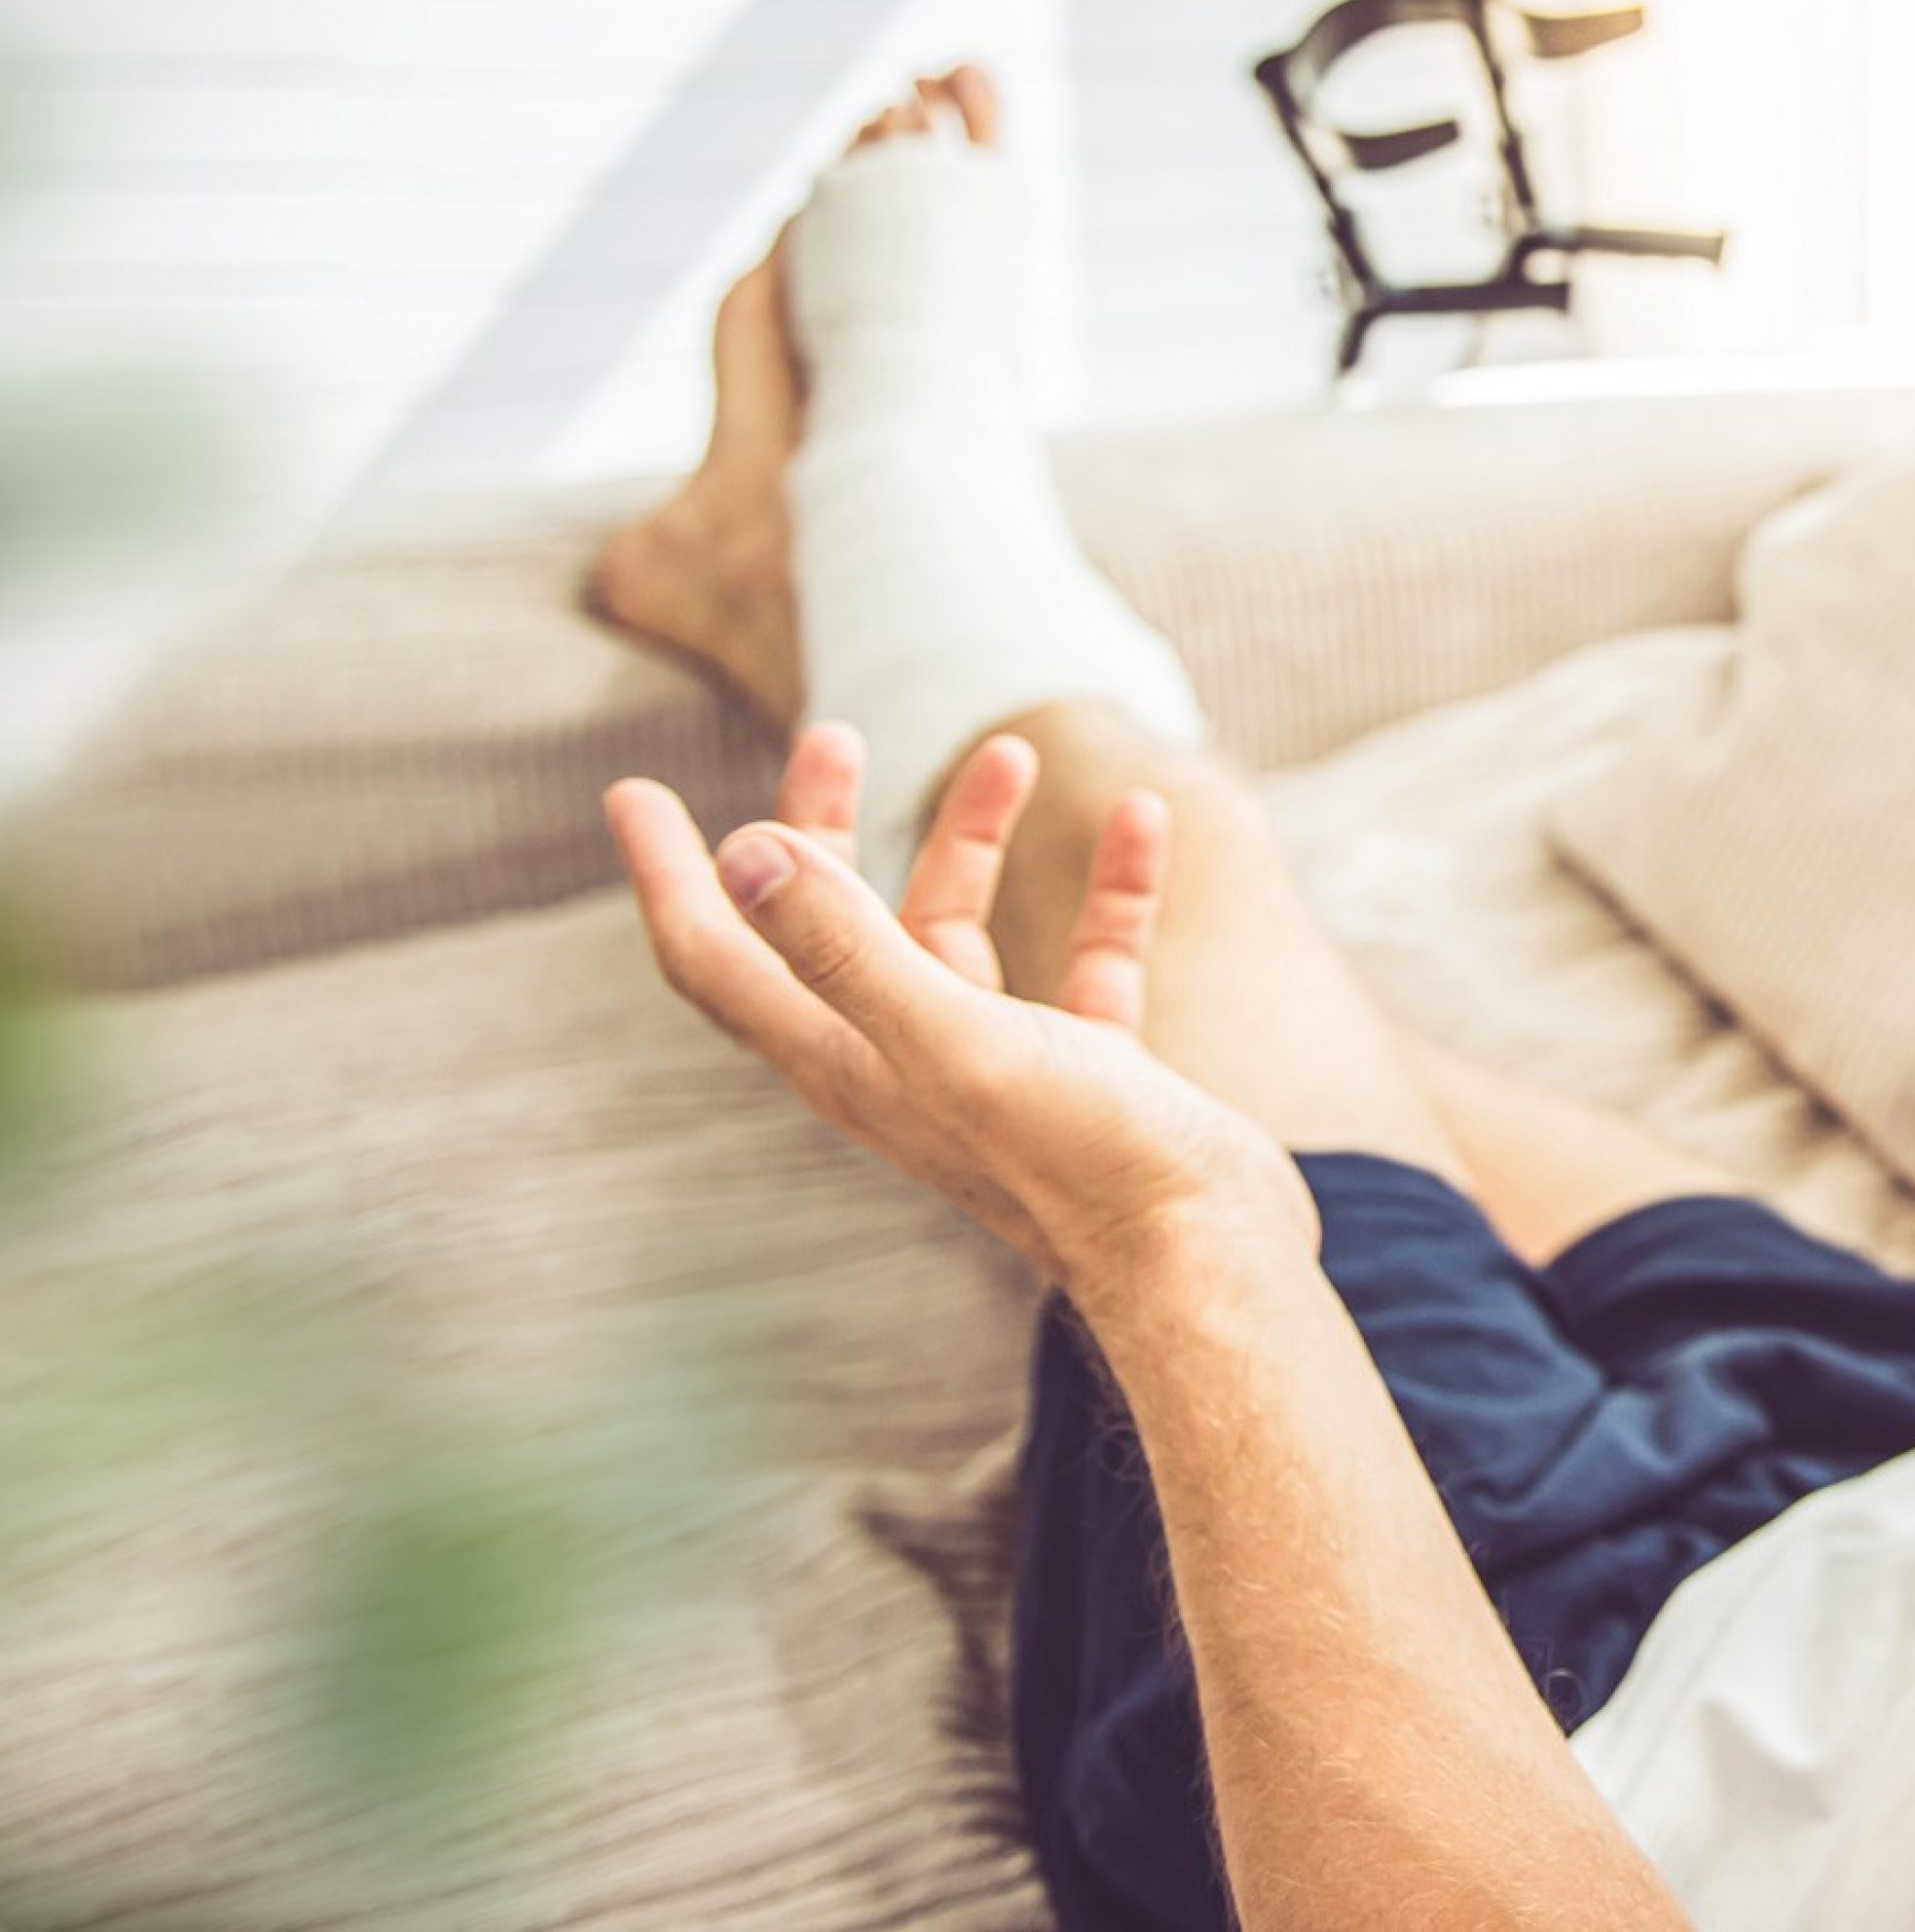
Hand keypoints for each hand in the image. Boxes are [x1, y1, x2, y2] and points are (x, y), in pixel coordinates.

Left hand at [604, 724, 1313, 1286]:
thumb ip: (847, 949)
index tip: (633, 792)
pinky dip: (1105, 888)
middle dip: (822, 827)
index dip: (667, 876)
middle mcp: (906, 1061)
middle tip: (834, 735)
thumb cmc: (1079, 1162)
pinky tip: (1143, 823)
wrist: (1205, 1255)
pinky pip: (1085, 957)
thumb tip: (746, 851)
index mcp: (848, 1061)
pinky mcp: (1088, 1070)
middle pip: (830, 929)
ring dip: (975, 837)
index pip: (717, 961)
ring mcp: (998, 1066)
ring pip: (960, 931)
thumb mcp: (954, 1041)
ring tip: (1014, 753)